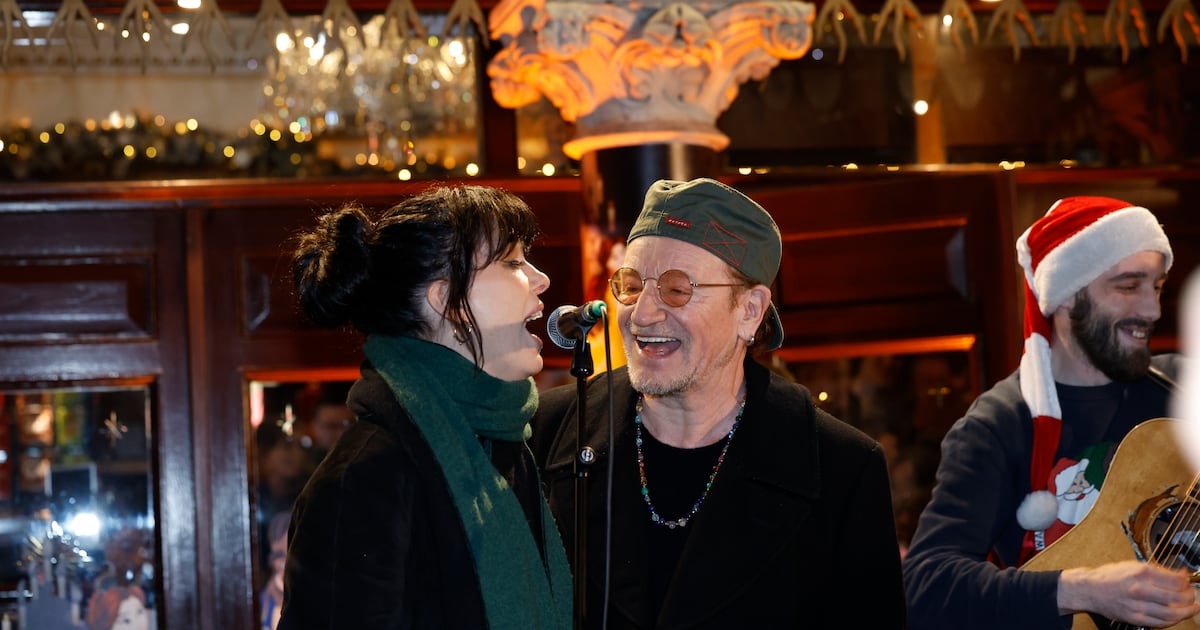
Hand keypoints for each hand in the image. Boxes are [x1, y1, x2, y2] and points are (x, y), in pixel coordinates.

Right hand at [1058, 561, 1199, 627]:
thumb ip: (1159, 571)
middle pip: (1177, 598)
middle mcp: (1140, 590)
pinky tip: (1176, 616)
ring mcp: (1138, 606)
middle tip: (1192, 597)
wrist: (1090, 589)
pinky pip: (1160, 623)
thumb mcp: (1134, 566)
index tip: (1188, 583)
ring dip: (1186, 612)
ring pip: (1172, 613)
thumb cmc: (1111, 576)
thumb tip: (1182, 576)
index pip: (1176, 582)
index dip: (1187, 584)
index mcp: (1141, 573)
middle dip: (1190, 598)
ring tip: (1192, 609)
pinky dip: (1172, 620)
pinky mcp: (1135, 618)